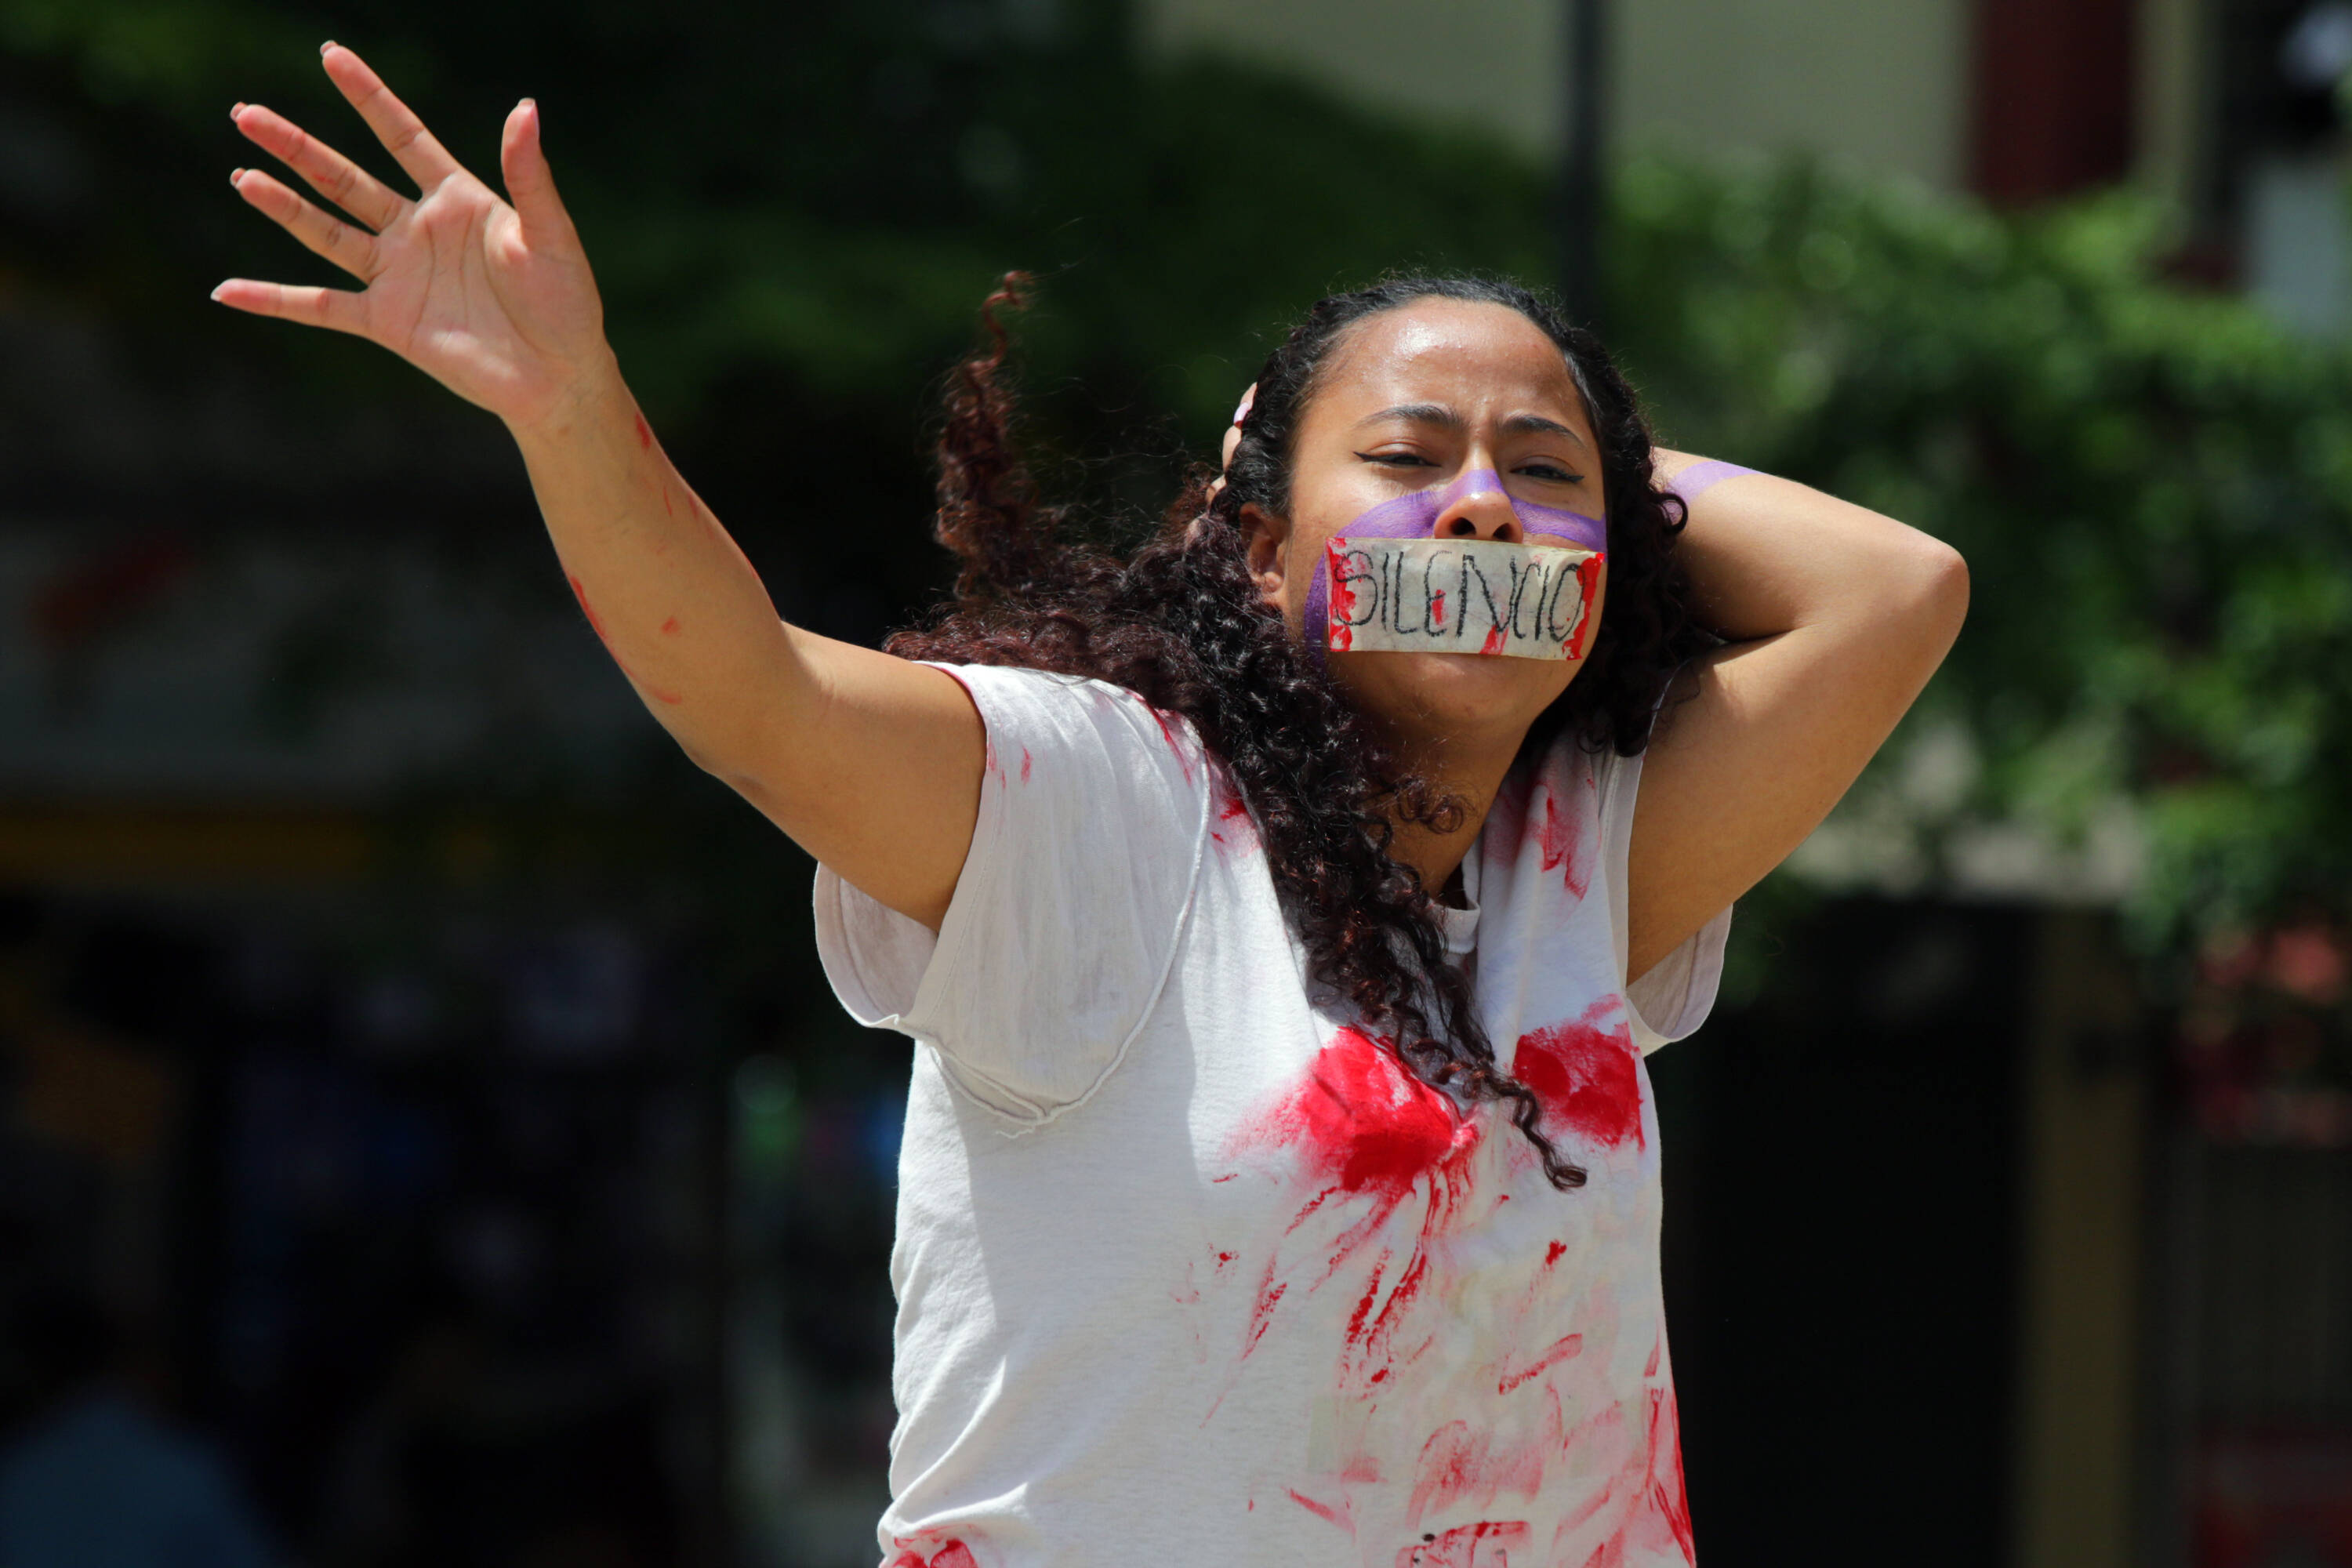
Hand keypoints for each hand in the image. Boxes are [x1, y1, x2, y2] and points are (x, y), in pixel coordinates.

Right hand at [218, 43, 612, 430]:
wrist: (560, 378)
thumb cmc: (567, 304)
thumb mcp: (551, 235)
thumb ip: (529, 174)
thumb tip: (525, 107)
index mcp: (459, 199)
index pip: (402, 135)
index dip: (367, 96)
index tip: (330, 55)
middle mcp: (418, 230)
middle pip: (344, 178)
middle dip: (297, 146)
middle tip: (246, 113)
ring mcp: (398, 275)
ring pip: (325, 231)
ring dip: (282, 205)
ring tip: (241, 175)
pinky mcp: (387, 322)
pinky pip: (319, 307)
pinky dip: (273, 301)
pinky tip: (227, 291)